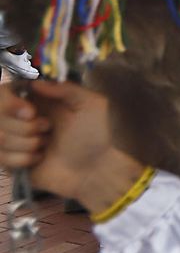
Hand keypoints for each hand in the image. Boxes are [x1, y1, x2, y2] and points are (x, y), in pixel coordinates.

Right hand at [0, 80, 142, 211]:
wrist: (94, 169)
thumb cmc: (96, 134)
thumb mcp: (91, 104)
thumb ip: (65, 88)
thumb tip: (34, 83)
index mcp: (38, 101)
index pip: (4, 94)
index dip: (9, 103)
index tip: (30, 112)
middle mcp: (22, 119)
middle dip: (25, 126)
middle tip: (48, 129)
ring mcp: (15, 141)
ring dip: (27, 143)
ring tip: (47, 145)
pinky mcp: (11, 162)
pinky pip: (1, 157)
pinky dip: (23, 159)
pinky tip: (40, 159)